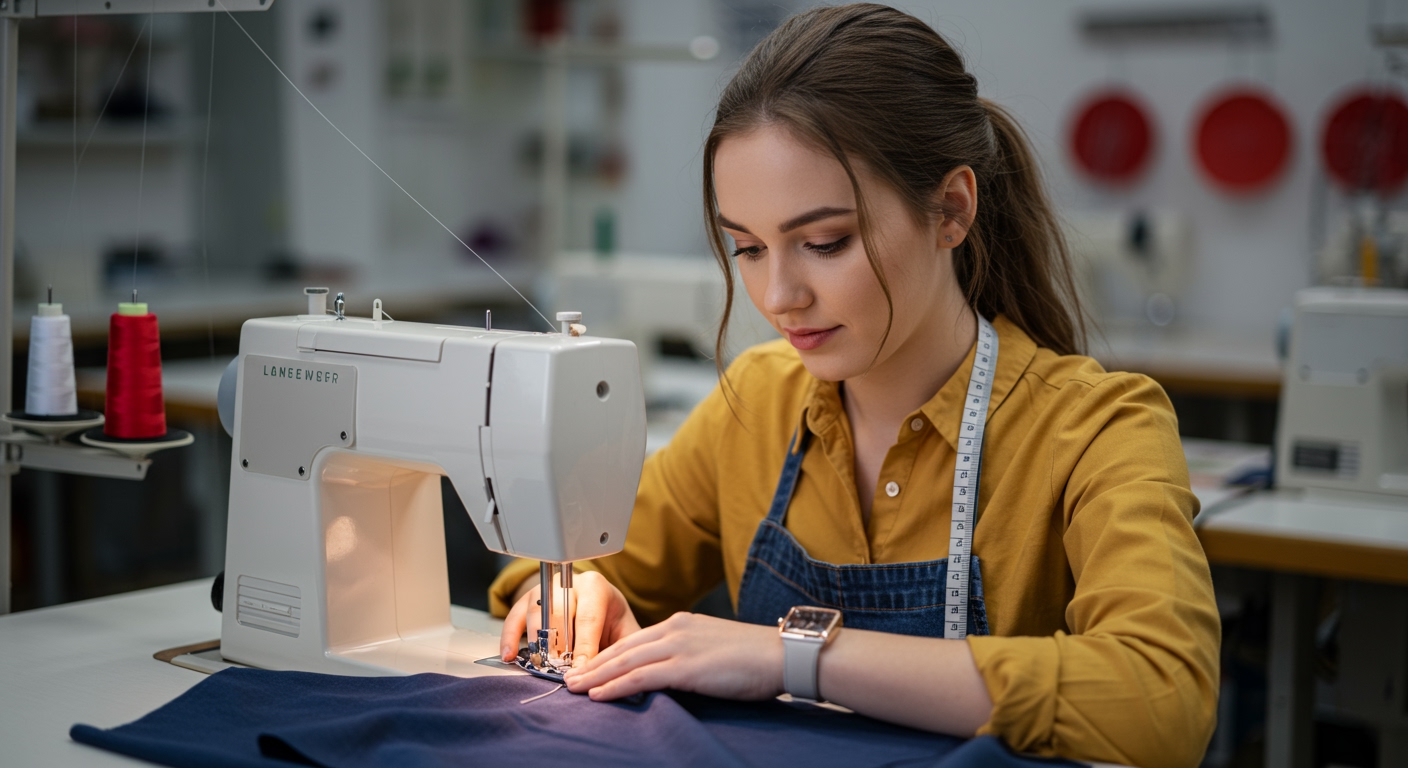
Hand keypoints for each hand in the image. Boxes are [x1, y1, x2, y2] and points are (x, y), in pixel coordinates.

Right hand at [498, 570, 641, 665]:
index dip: (584, 647)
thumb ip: (620, 650)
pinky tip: (510, 656)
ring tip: (541, 667)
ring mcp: (544, 590)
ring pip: (535, 615)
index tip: (581, 670)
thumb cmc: (611, 621)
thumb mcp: (624, 632)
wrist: (596, 606)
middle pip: (558, 614)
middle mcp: (567, 583)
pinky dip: (510, 638)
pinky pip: (513, 618)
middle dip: (559, 647)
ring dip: (537, 645)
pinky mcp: (526, 602)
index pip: (587, 618)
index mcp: (595, 586)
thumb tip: (614, 673)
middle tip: (560, 672)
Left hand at [563, 612, 783, 701]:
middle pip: (623, 648)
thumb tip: (674, 674)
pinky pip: (641, 676)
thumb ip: (690, 655)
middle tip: (569, 677)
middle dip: (593, 664)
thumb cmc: (757, 657)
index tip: (588, 665)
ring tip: (574, 687)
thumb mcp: (714, 648)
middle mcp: (676, 629)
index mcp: (682, 623)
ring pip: (625, 661)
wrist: (782, 653)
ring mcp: (679, 646)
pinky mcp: (686, 667)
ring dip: (596, 675)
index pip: (635, 639)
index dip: (608, 653)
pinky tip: (599, 694)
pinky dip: (616, 685)